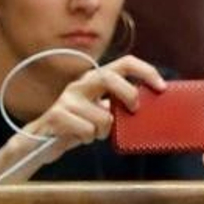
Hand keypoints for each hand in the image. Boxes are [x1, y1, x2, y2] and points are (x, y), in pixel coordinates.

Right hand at [25, 54, 167, 162]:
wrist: (42, 141)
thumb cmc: (79, 126)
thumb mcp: (103, 112)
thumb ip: (120, 107)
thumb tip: (151, 109)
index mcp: (95, 80)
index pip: (124, 63)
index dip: (145, 71)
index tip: (161, 87)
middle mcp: (81, 84)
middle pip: (109, 77)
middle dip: (127, 94)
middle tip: (134, 110)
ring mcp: (68, 98)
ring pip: (103, 116)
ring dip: (103, 131)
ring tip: (92, 132)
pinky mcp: (57, 115)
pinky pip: (88, 130)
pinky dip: (88, 138)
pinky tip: (79, 136)